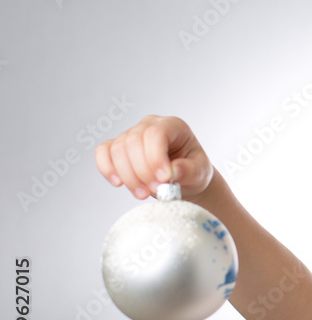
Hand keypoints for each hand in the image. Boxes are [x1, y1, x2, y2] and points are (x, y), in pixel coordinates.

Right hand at [95, 115, 212, 199]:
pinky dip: (107, 168)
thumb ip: (190, 170)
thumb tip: (173, 170)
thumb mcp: (201, 172)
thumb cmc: (192, 171)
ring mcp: (131, 134)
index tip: (164, 179)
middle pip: (134, 141)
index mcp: (173, 126)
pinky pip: (103, 152)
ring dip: (128, 175)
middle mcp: (150, 125)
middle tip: (156, 190)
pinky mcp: (118, 148)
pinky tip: (118, 183)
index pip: (156, 133)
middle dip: (142, 171)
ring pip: (118, 149)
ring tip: (143, 193)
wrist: (184, 180)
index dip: (155, 157)